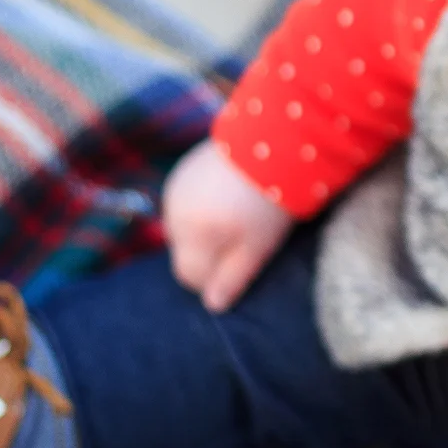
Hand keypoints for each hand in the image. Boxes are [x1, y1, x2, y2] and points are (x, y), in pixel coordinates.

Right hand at [161, 139, 294, 311]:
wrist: (273, 140)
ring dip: (204, 230)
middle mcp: (174, 213)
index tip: (239, 268)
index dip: (212, 279)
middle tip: (243, 241)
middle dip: (208, 254)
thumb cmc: (269, 201)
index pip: (189, 275)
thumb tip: (213, 306)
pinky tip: (228, 197)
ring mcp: (175, 189)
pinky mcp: (182, 170)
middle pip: (185, 252)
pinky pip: (186, 203)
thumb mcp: (258, 247)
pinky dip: (202, 207)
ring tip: (237, 217)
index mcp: (191, 235)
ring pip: (184, 227)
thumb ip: (232, 278)